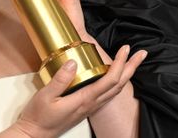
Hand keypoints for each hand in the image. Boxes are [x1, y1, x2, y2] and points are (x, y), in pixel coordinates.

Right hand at [11, 45, 146, 137]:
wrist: (35, 135)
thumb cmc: (39, 116)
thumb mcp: (45, 95)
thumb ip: (60, 79)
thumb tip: (73, 62)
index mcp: (84, 99)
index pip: (110, 79)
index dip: (120, 63)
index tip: (125, 49)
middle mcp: (91, 104)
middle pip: (119, 85)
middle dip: (131, 68)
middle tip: (141, 53)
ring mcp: (90, 108)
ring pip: (115, 90)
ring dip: (126, 75)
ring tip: (132, 62)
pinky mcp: (86, 109)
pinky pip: (107, 95)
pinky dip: (115, 83)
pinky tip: (113, 77)